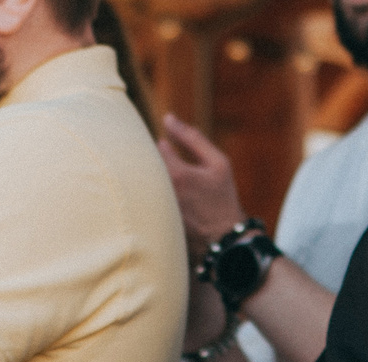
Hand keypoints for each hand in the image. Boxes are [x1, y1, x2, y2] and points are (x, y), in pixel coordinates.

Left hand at [158, 115, 248, 253]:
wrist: (222, 239)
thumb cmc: (222, 199)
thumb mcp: (217, 163)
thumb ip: (192, 138)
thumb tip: (168, 118)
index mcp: (176, 174)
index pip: (157, 146)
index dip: (168, 147)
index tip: (179, 156)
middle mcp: (161, 192)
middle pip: (145, 164)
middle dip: (159, 164)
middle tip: (180, 177)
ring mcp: (155, 208)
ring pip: (145, 183)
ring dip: (155, 181)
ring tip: (179, 191)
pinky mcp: (152, 220)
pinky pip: (145, 200)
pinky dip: (155, 197)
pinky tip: (176, 205)